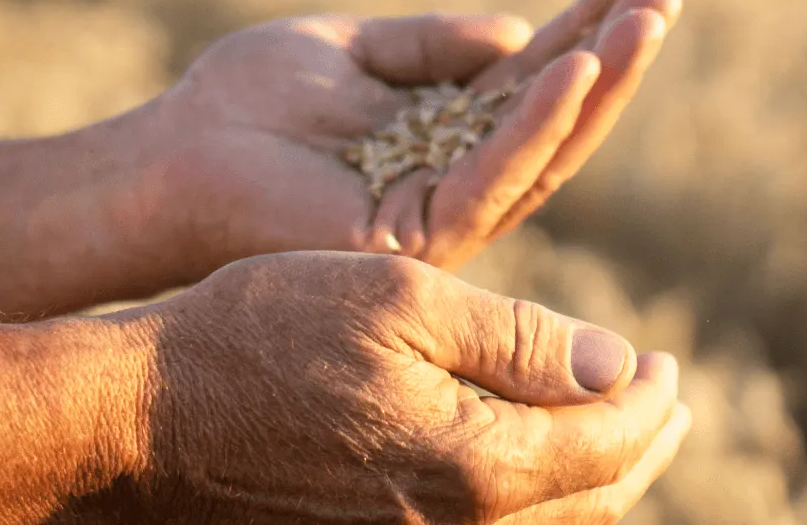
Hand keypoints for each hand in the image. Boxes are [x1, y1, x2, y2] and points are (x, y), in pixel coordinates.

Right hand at [100, 252, 690, 522]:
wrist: (141, 422)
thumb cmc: (258, 337)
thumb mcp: (396, 301)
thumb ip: (518, 338)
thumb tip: (617, 365)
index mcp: (475, 467)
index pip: (609, 445)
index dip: (650, 399)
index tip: (666, 360)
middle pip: (591, 504)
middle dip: (639, 448)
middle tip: (663, 398)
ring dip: (592, 483)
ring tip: (609, 435)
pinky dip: (528, 508)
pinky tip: (520, 470)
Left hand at [143, 0, 681, 269]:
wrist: (170, 156)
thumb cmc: (244, 103)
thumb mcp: (350, 49)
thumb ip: (430, 43)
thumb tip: (519, 33)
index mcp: (438, 138)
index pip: (528, 86)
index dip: (582, 34)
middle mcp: (450, 182)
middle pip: (553, 124)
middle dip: (612, 61)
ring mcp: (437, 216)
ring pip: (540, 154)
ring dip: (596, 86)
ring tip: (642, 24)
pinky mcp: (413, 237)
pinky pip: (490, 177)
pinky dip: (534, 124)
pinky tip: (572, 70)